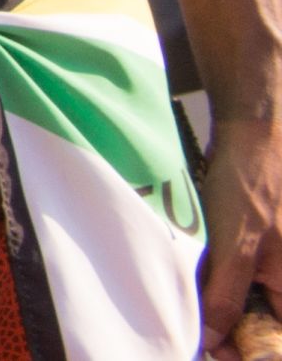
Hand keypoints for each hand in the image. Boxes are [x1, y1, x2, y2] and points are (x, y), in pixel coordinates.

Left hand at [203, 113, 281, 352]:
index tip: (216, 350)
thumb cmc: (252, 184)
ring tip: (197, 297)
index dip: (248, 349)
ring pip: (248, 295)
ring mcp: (273, 258)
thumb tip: (212, 339)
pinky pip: (239, 271)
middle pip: (263, 318)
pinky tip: (200, 270)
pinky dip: (218, 275)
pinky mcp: (255, 240)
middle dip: (231, 325)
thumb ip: (226, 296)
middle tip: (199, 327)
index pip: (276, 337)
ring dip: (221, 300)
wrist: (252, 132)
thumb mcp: (236, 247)